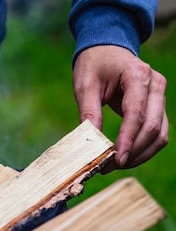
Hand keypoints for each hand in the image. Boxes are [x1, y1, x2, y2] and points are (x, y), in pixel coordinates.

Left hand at [73, 45, 167, 172]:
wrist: (107, 48)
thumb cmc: (94, 64)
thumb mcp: (85, 85)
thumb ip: (89, 112)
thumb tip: (91, 140)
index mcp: (137, 76)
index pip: (136, 114)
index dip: (127, 140)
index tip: (116, 160)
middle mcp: (155, 85)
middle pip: (152, 127)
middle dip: (133, 151)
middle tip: (109, 167)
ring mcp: (160, 95)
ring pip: (160, 133)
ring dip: (141, 154)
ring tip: (116, 165)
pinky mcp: (158, 105)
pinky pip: (158, 131)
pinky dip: (144, 148)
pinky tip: (126, 156)